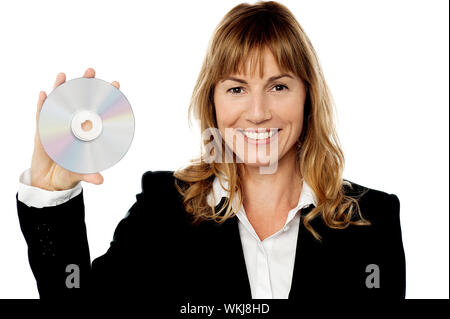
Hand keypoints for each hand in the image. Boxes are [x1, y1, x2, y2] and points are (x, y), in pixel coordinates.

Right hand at [30, 68, 119, 190]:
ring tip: (64, 75)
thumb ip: (89, 175)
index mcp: (85, 133)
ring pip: (58, 104)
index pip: (96, 111)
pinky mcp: (41, 132)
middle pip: (78, 101)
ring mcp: (56, 127)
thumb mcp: (80, 173)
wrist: (50, 181)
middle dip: (85, 85)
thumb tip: (100, 180)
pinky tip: (43, 94)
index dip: (105, 98)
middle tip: (92, 71)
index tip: (115, 84)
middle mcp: (71, 126)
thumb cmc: (69, 173)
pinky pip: (40, 116)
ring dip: (60, 89)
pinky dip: (41, 105)